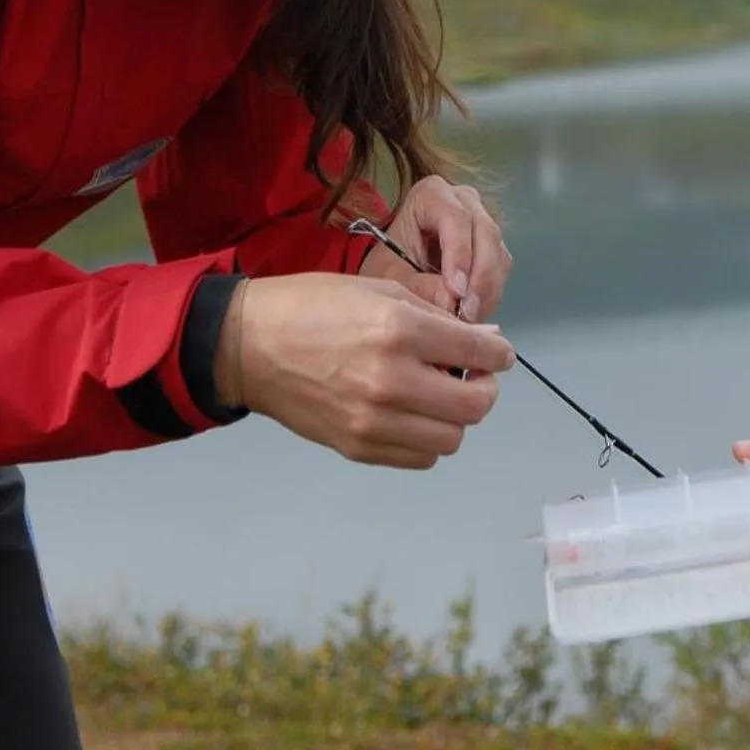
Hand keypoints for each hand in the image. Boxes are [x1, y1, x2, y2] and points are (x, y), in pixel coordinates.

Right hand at [225, 273, 514, 468]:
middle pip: (475, 406)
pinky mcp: (357, 447)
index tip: (497, 353)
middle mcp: (391, 381)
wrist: (250, 345)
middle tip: (473, 375)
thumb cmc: (312, 306)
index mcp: (399, 331)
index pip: (480, 352)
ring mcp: (373, 421)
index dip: (499, 353)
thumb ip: (436, 318)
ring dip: (456, 418)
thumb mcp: (378, 291)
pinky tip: (415, 415)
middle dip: (484, 389)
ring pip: (451, 439)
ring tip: (440, 396)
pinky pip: (419, 458)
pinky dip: (428, 439)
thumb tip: (486, 340)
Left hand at [359, 175, 509, 320]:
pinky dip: (490, 294)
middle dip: (479, 278)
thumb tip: (452, 305)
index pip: (455, 218)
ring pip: (498, 254)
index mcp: (432, 194)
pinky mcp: (492, 246)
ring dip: (487, 290)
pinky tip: (474, 313)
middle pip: (485, 234)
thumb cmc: (389, 264)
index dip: (460, 255)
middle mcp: (464, 200)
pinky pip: (501, 269)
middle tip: (467, 314)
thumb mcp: (393, 277)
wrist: (395, 268)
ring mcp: (482, 221)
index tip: (456, 292)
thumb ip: (420, 288)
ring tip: (469, 320)